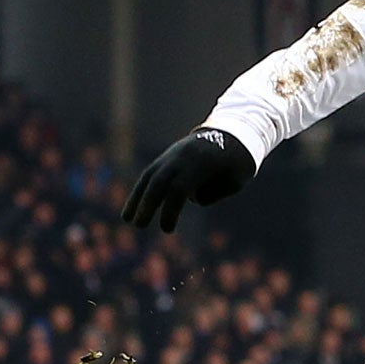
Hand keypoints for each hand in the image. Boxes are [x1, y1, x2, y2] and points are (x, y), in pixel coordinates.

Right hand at [122, 128, 255, 232]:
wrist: (234, 133)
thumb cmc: (238, 163)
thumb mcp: (233, 182)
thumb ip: (211, 193)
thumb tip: (192, 198)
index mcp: (203, 161)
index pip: (180, 189)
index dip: (170, 211)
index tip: (167, 230)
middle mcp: (184, 155)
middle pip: (160, 180)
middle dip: (147, 204)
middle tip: (139, 226)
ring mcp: (174, 153)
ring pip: (150, 175)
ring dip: (137, 197)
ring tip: (127, 219)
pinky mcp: (169, 156)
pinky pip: (151, 173)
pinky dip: (142, 189)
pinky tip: (133, 206)